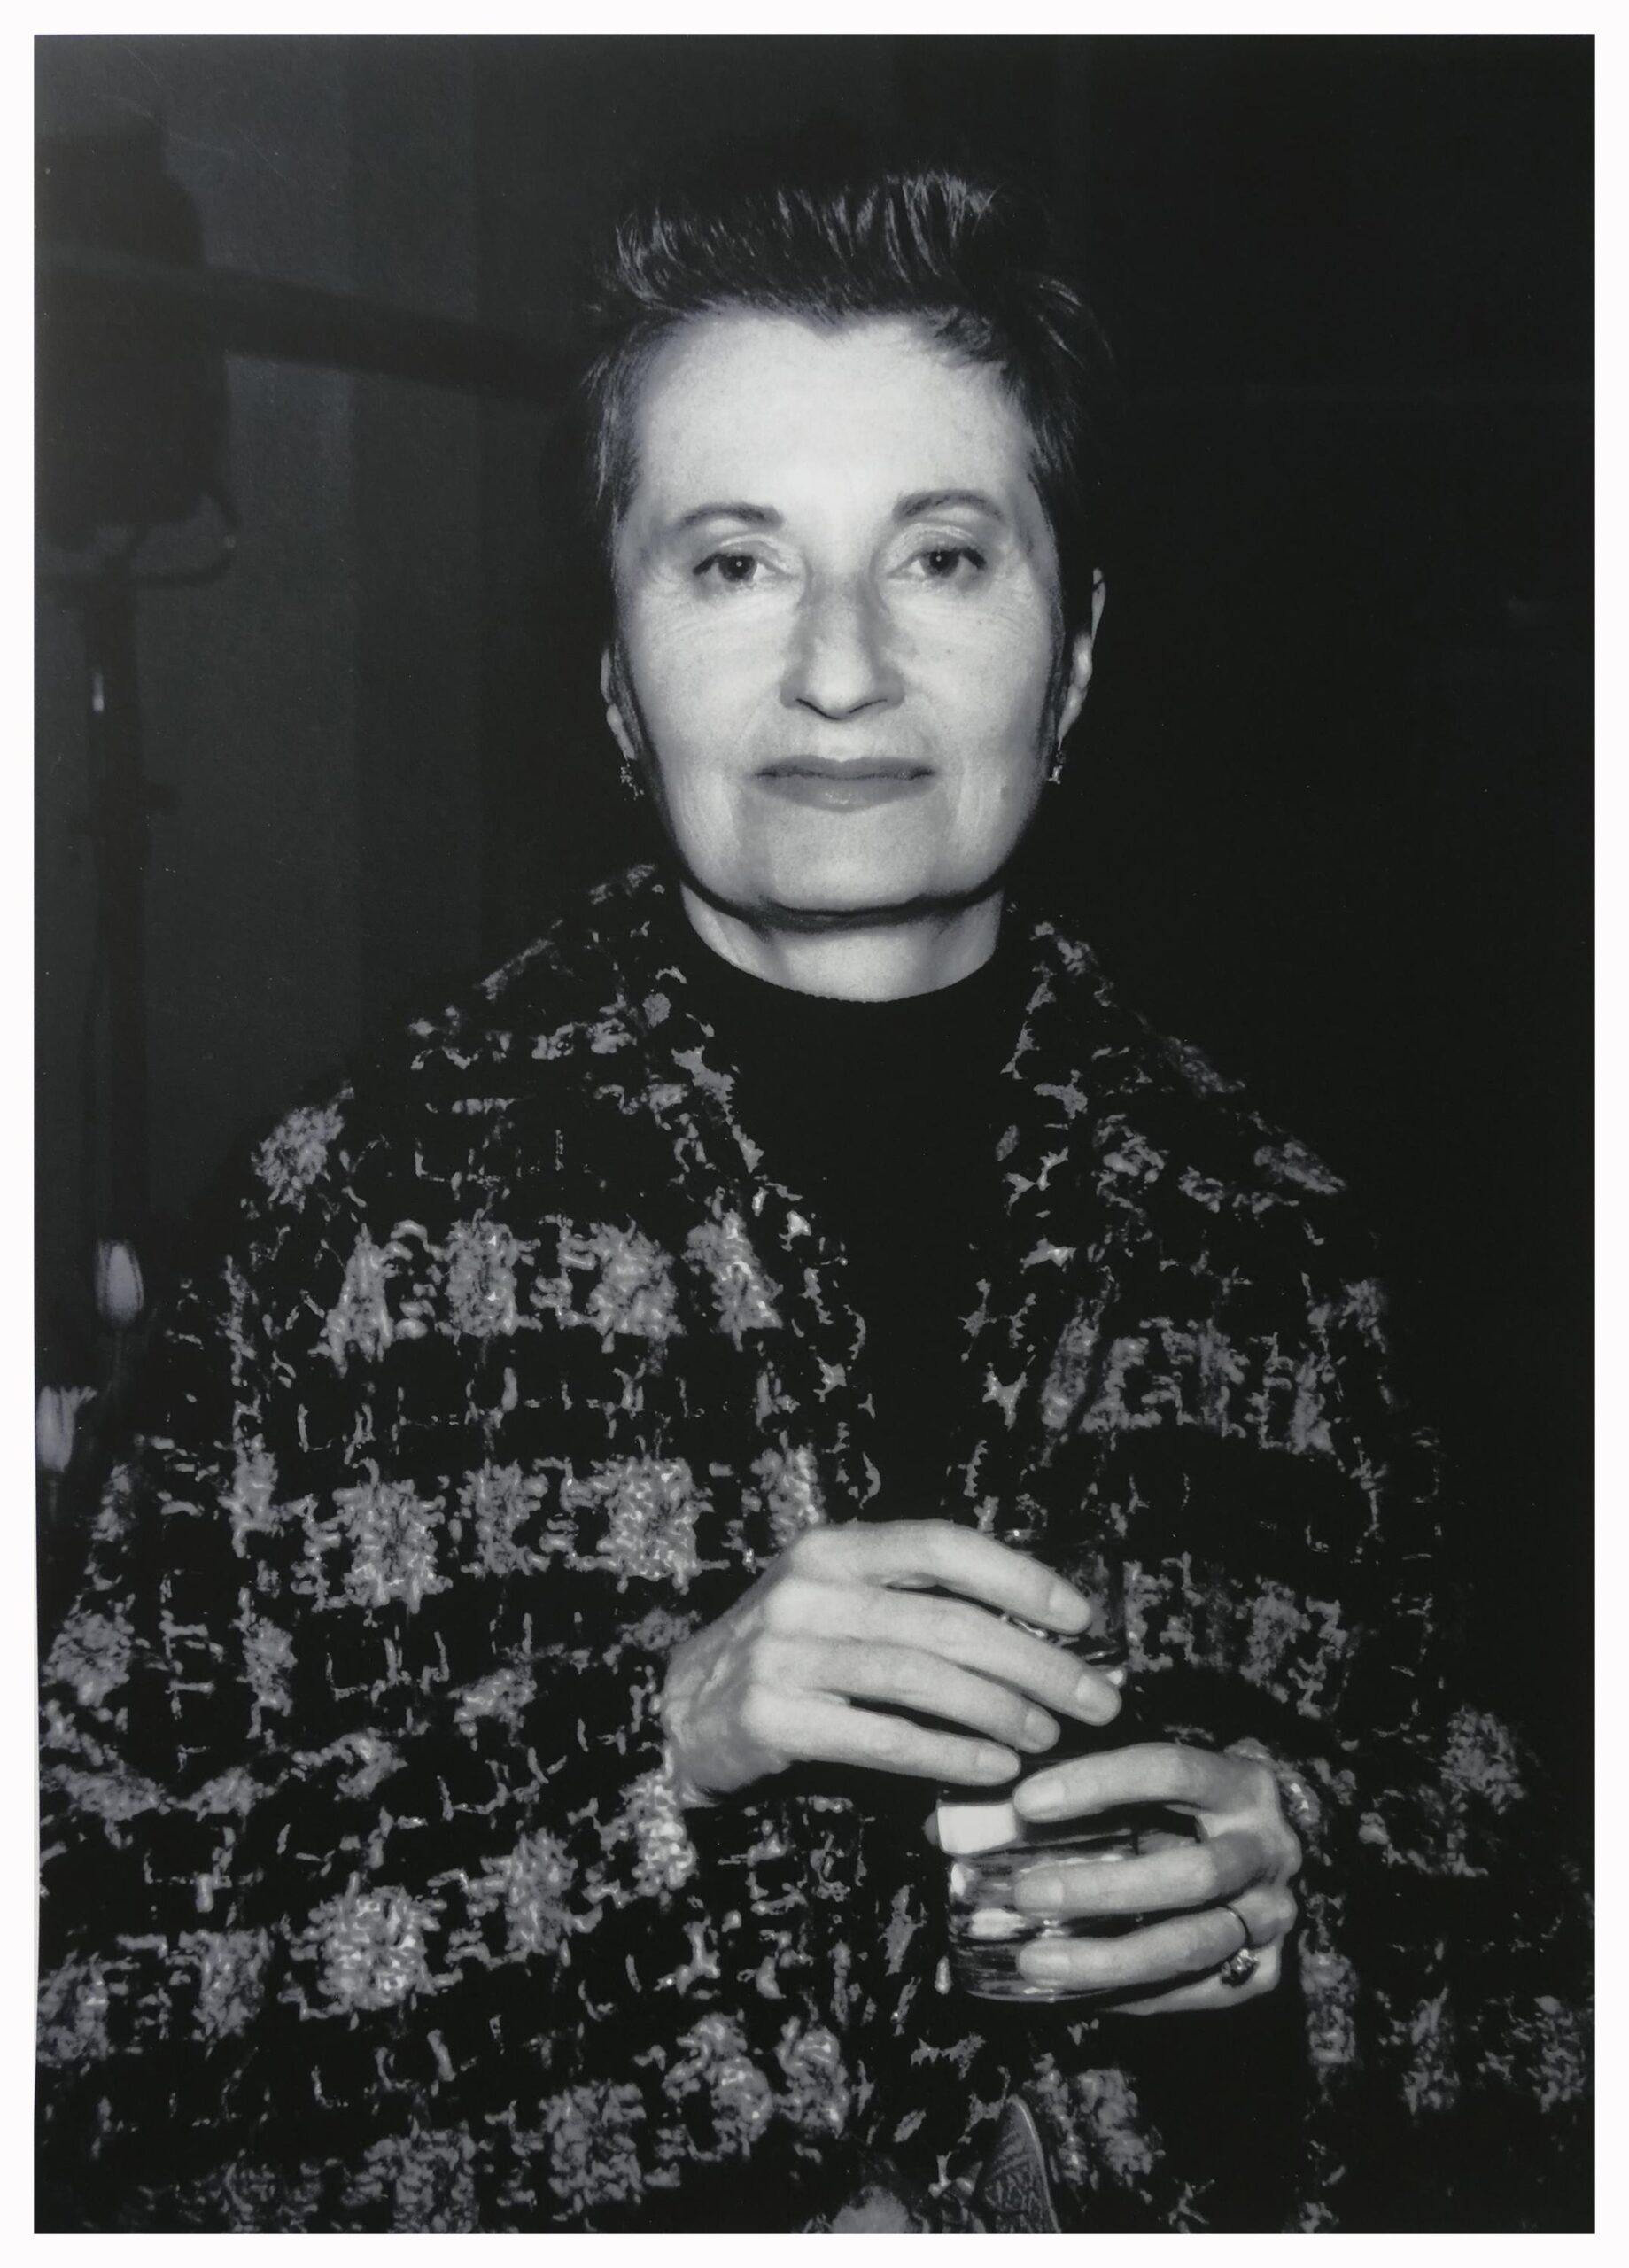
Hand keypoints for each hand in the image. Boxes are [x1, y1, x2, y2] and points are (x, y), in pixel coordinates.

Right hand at [660, 1520, 1122, 1803]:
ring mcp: (786, 1653)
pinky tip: (993, 1767)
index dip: (1018, 1576)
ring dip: (999, 1710)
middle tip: (1095, 1697)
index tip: (1080, 1616)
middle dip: (1034, 1662)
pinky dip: (948, 1754)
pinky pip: (882, 1738)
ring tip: (1048, 1735)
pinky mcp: (772, 1717)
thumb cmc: (787, 1654)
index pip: (942, 1545)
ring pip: (919, 1678)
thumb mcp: (837, 1601)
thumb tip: (1034, 1632)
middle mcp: (809, 1590)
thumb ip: (913, 1603)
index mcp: (834, 1548)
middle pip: (944, 1620)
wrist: (678, 1712)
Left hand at [1005, 1742, 1300, 2010]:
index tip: (1026, 1801)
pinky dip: (1131, 1993)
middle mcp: (1266, 1850)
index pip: (1170, 1771)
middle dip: (1102, 1889)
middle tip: (1026, 1895)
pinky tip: (1075, 1991)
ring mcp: (1272, 1915)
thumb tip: (965, 1819)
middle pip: (1191, 1875)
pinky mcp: (1267, 1970)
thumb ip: (1082, 1791)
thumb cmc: (1187, 1804)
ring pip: (1191, 1945)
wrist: (1267, 1843)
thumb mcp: (1152, 1781)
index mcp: (1239, 1783)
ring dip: (1105, 1958)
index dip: (1096, 1784)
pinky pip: (1194, 1991)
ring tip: (1034, 1960)